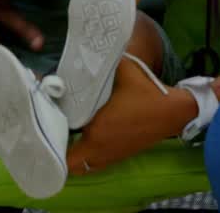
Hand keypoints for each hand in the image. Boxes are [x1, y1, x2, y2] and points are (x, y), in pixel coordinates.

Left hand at [65, 58, 197, 174]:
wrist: (173, 111)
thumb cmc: (147, 90)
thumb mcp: (123, 68)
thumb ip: (100, 63)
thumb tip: (82, 53)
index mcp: (97, 128)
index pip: (64, 140)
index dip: (52, 131)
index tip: (46, 118)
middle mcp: (101, 147)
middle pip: (68, 162)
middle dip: (58, 149)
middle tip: (54, 129)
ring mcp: (110, 155)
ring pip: (81, 166)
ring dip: (72, 155)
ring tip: (66, 136)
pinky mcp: (119, 156)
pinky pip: (94, 164)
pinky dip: (86, 156)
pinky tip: (85, 138)